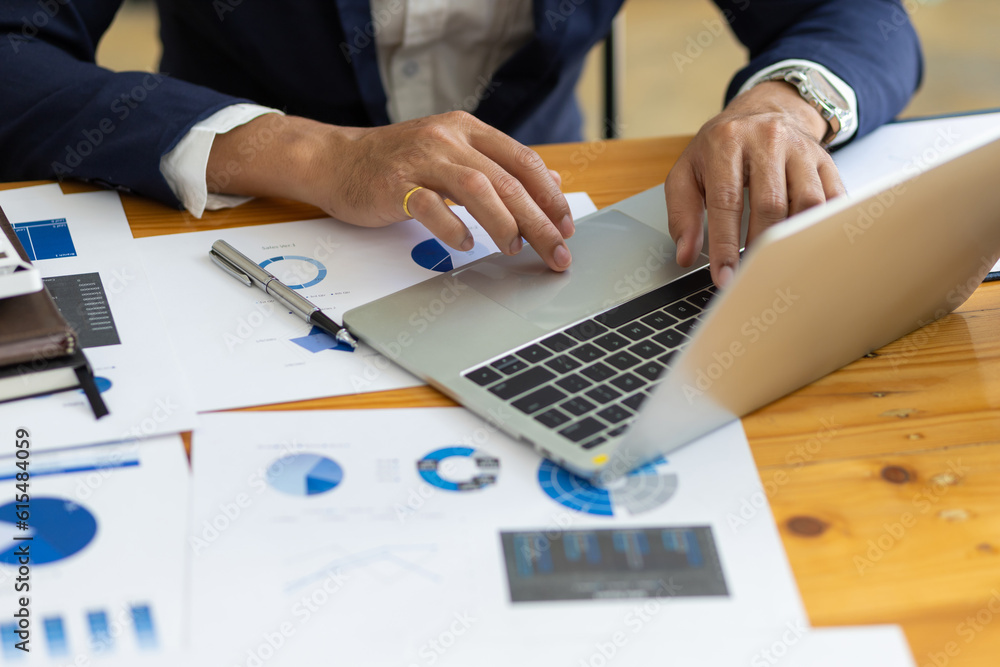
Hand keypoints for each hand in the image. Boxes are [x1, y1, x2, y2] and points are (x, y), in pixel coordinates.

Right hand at [207, 111, 574, 271]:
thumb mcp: (452, 155)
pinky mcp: (394, 185)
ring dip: (503, 223)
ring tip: (514, 248)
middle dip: (539, 220)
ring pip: (477, 187)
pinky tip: (465, 245)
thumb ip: (496, 166)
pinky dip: (453, 228)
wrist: (336, 160)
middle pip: (507, 180)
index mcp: (467, 130)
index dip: (550, 195)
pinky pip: (430, 206)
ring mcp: (420, 160)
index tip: (566, 226)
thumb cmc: (397, 164)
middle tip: (556, 252)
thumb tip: (548, 182)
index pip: (523, 161)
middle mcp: (447, 139)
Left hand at [664, 81, 845, 286]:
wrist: (762, 111)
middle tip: (750, 276)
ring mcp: (801, 148)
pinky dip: (822, 225)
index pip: (726, 201)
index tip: (724, 276)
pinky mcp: (826, 160)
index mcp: (727, 142)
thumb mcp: (687, 172)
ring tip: (777, 261)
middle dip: (759, 246)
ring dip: (793, 237)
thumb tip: (685, 254)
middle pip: (770, 204)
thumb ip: (681, 213)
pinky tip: (808, 243)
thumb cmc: (720, 148)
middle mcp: (768, 139)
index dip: (725, 245)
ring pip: (808, 202)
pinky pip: (833, 197)